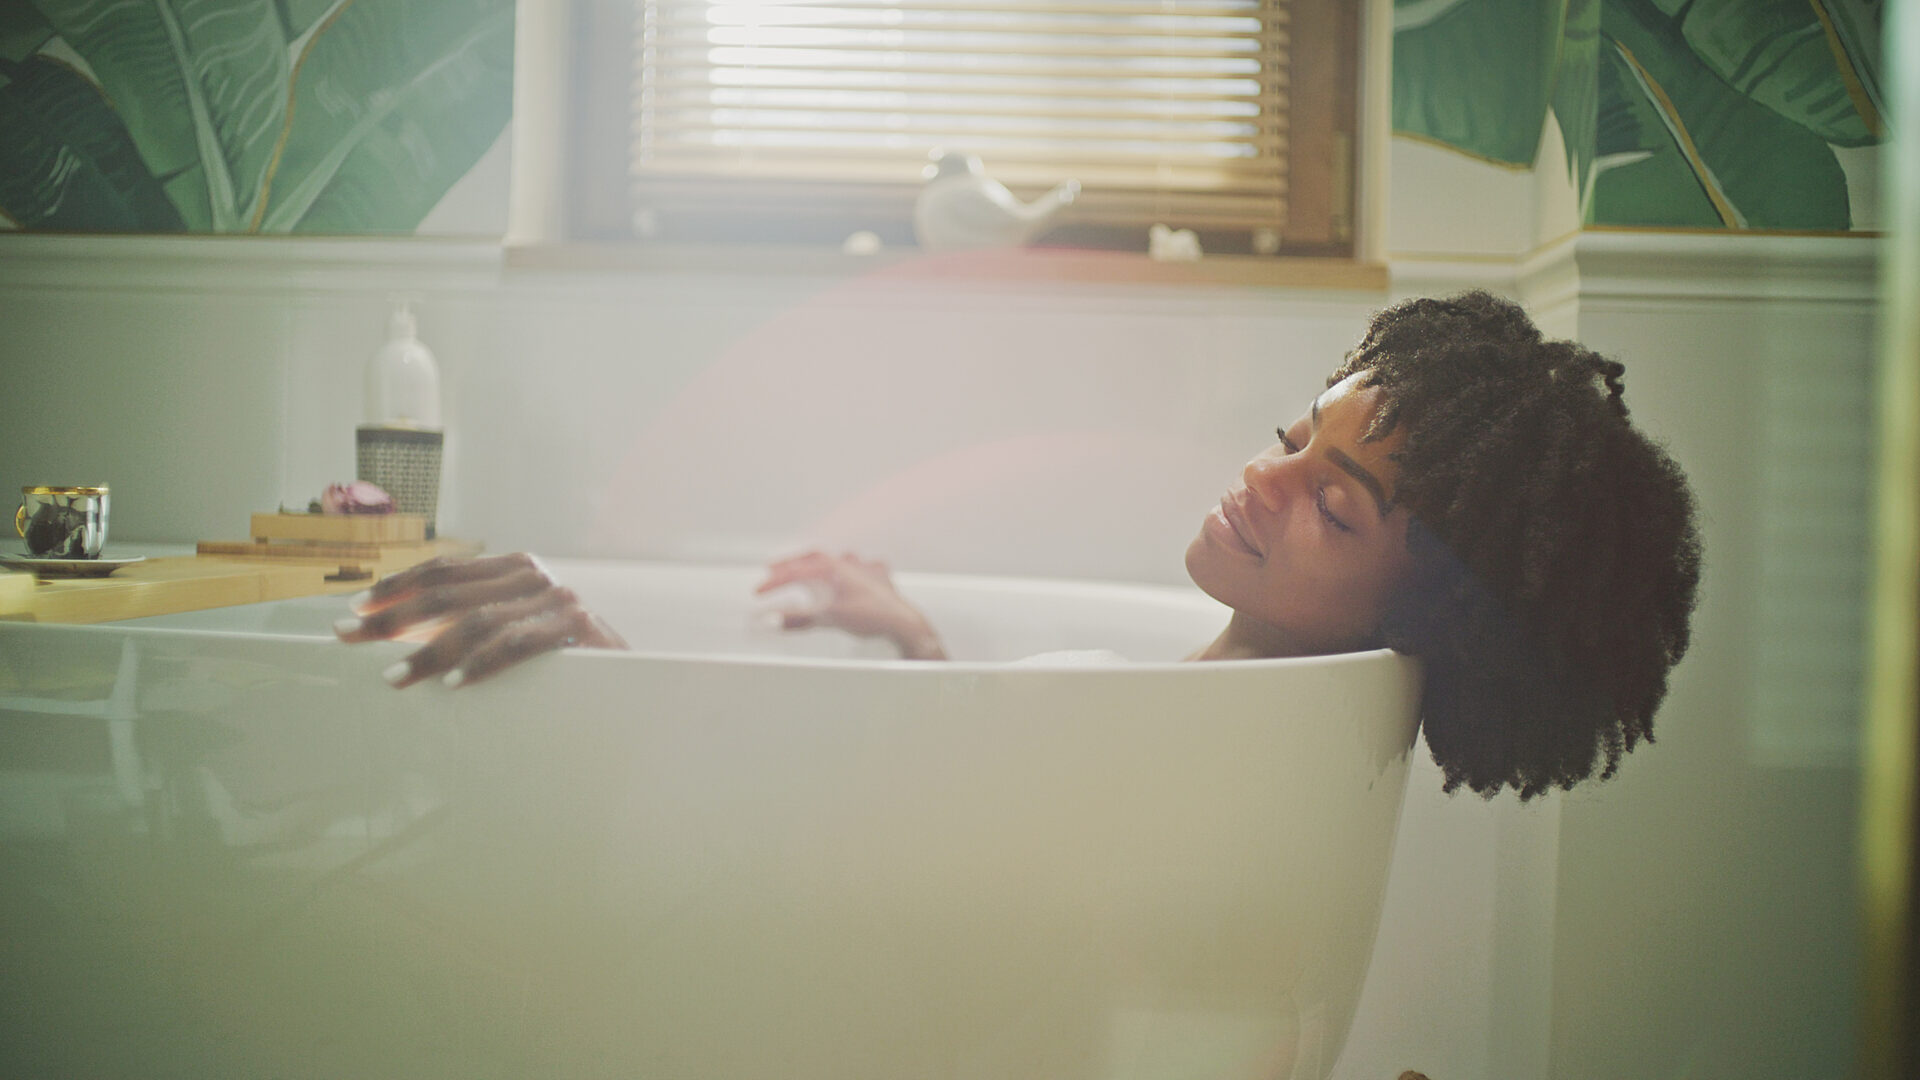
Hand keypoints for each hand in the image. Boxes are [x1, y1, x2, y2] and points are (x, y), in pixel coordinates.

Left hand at [335, 553, 627, 687]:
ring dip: (428, 652)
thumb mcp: (513, 631)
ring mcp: (556, 599)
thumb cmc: (560, 663)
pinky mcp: (575, 628)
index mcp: (514, 569)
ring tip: (395, 678)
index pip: (445, 570)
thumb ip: (471, 623)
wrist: (631, 682)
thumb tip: (396, 637)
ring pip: (476, 622)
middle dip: (394, 618)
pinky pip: (517, 644)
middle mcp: (533, 575)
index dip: (397, 587)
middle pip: (448, 593)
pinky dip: (481, 664)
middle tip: (350, 637)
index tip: (356, 608)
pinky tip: (453, 684)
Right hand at [755, 550, 946, 659]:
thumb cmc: (871, 615)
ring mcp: (865, 569)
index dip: (774, 582)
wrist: (903, 622)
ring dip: (819, 566)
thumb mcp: (828, 617)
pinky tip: (847, 578)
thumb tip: (771, 620)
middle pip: (813, 557)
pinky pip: (860, 568)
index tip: (759, 592)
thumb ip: (797, 619)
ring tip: (808, 574)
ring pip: (836, 560)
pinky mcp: (878, 578)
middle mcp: (848, 562)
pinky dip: (848, 572)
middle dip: (791, 564)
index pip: (796, 571)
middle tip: (773, 570)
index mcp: (833, 566)